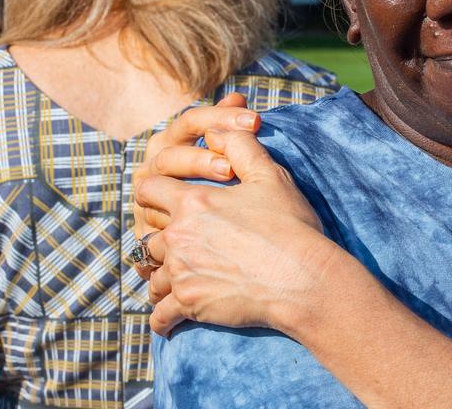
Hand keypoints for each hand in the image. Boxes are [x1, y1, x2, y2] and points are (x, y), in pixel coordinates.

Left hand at [134, 115, 331, 335]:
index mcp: (194, 202)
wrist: (302, 278)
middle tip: (175, 243)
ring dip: (161, 275)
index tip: (163, 199)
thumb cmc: (290, 226)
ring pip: (153, 273)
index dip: (154, 191)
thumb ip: (241, 147)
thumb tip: (219, 130)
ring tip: (175, 279)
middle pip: (149, 235)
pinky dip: (162, 317)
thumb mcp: (270, 177)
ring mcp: (181, 272)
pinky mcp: (189, 303)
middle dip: (161, 237)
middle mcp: (179, 236)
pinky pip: (160, 313)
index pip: (149, 188)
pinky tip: (167, 320)